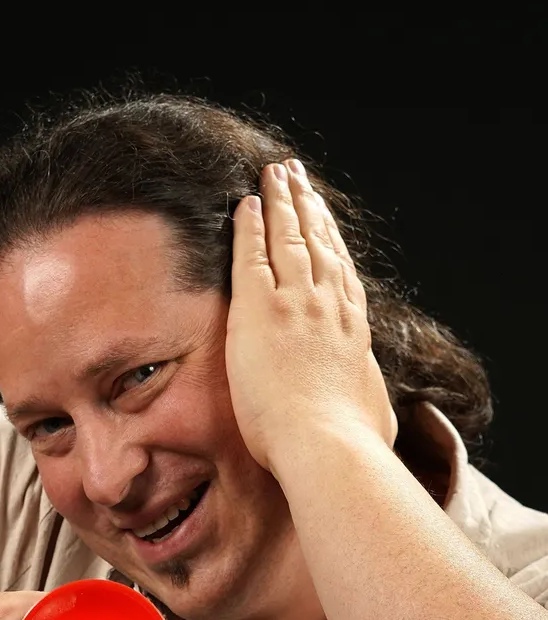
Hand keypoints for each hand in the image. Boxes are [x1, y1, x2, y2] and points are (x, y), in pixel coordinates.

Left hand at [226, 159, 396, 476]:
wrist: (329, 447)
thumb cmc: (351, 444)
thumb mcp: (372, 416)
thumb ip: (366, 403)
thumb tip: (374, 415)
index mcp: (354, 328)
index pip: (340, 271)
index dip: (331, 239)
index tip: (323, 218)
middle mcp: (330, 305)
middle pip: (318, 242)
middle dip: (306, 205)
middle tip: (297, 175)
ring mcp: (298, 302)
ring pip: (289, 237)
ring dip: (281, 201)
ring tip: (275, 172)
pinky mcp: (261, 309)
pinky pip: (253, 255)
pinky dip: (251, 226)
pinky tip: (245, 203)